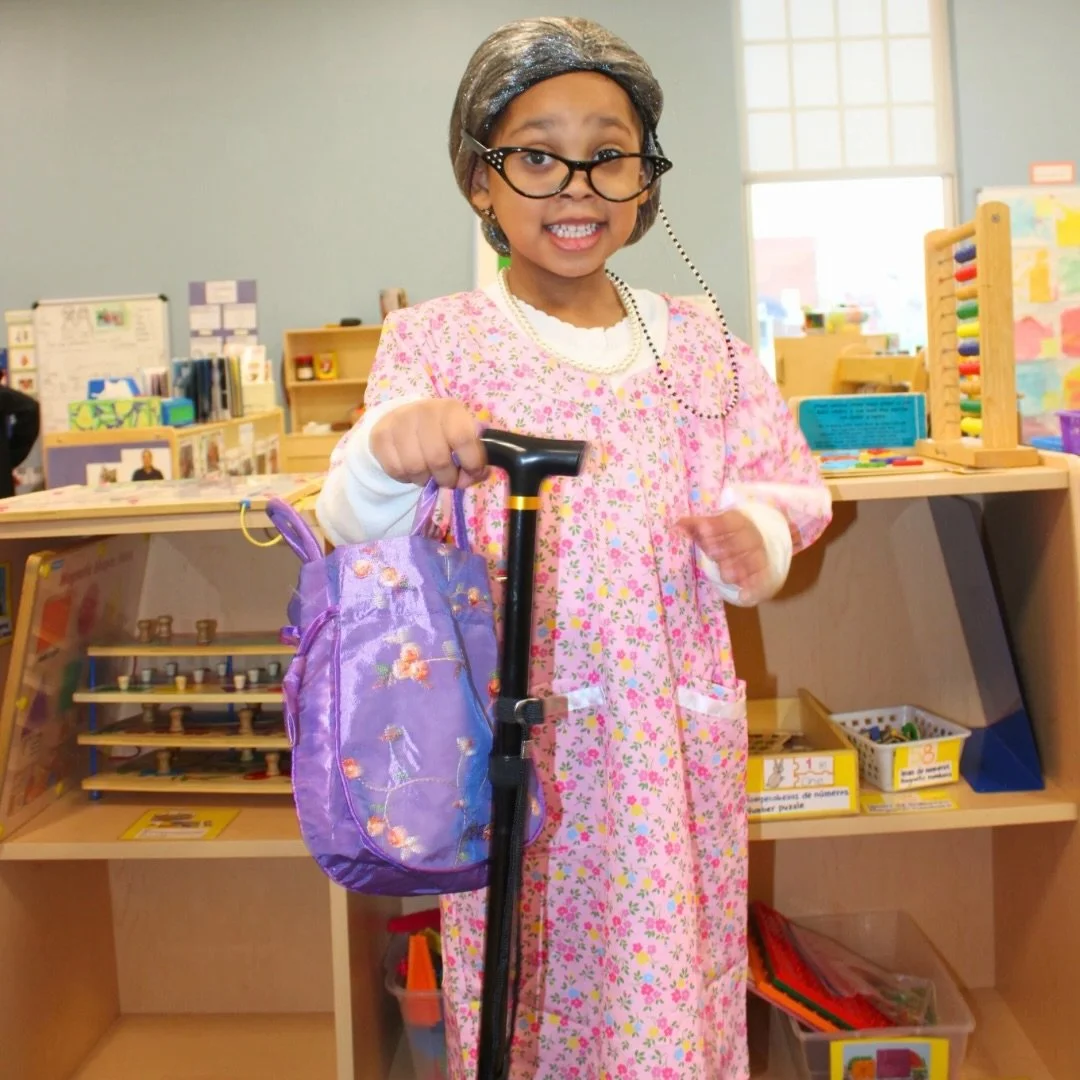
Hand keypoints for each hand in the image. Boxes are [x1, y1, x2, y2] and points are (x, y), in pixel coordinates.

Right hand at [370, 399, 487, 488]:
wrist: (405, 418)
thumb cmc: (443, 432)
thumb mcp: (463, 436)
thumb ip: (474, 457)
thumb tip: (477, 476)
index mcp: (450, 409)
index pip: (463, 438)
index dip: (471, 462)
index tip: (473, 472)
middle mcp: (423, 411)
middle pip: (438, 459)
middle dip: (447, 478)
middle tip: (449, 480)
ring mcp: (399, 422)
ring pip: (415, 467)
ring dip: (425, 480)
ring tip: (429, 475)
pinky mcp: (381, 436)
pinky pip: (395, 470)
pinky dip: (406, 478)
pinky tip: (412, 470)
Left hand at [678, 510, 769, 594]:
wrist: (759, 549)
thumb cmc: (727, 538)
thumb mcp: (712, 531)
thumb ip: (696, 527)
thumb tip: (677, 525)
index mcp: (739, 523)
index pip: (730, 522)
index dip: (716, 526)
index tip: (702, 531)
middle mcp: (752, 538)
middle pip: (743, 541)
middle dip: (727, 548)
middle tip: (711, 554)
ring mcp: (760, 556)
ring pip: (753, 561)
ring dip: (739, 568)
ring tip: (726, 575)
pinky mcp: (764, 575)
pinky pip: (762, 580)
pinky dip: (753, 588)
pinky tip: (744, 596)